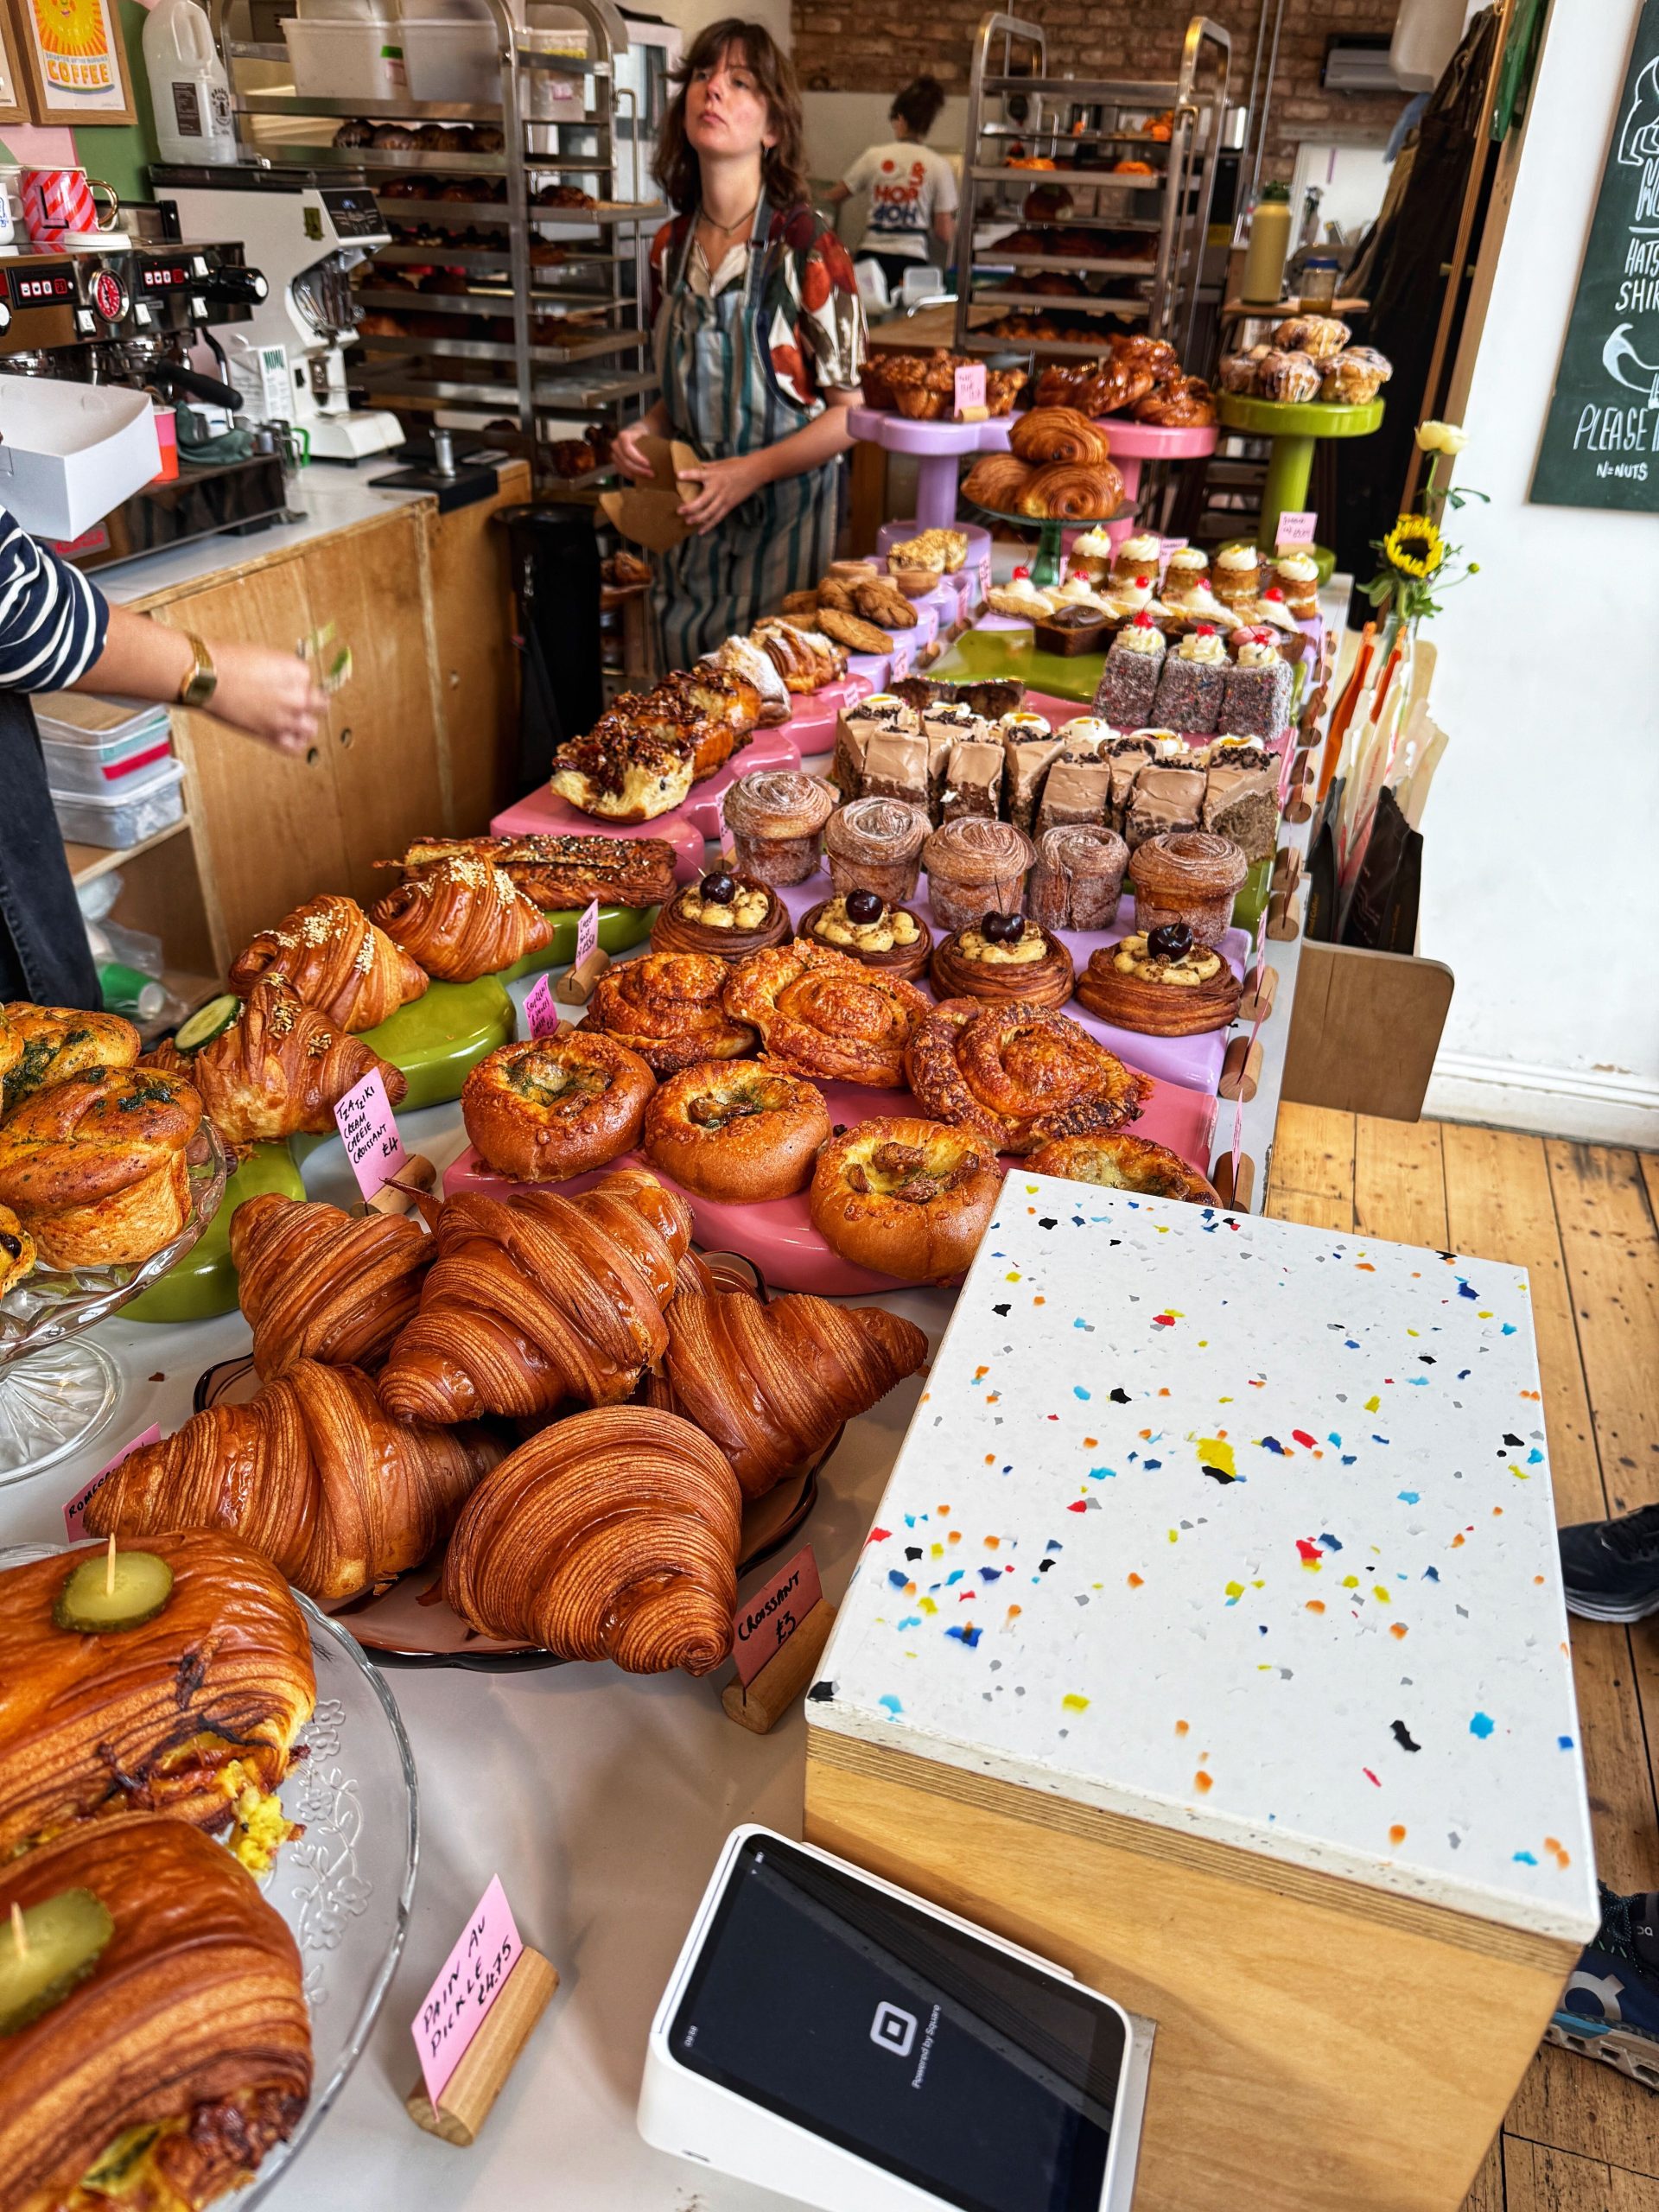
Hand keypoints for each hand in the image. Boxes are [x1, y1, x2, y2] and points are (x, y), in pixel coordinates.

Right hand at [207, 641, 329, 757]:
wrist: (207, 677)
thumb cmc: (228, 662)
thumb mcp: (265, 656)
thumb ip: (283, 672)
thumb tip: (288, 682)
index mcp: (298, 672)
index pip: (310, 680)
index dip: (297, 683)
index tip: (286, 684)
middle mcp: (298, 696)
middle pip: (320, 705)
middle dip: (309, 703)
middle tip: (294, 702)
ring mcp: (287, 718)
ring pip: (311, 728)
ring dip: (304, 724)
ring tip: (291, 720)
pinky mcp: (272, 735)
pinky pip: (296, 747)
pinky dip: (295, 743)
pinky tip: (288, 736)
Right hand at [612, 419, 662, 481]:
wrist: (641, 431)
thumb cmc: (648, 433)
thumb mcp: (650, 434)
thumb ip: (655, 443)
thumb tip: (671, 455)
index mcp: (624, 435)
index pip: (627, 449)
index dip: (637, 458)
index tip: (649, 464)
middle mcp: (616, 444)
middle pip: (625, 461)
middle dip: (638, 470)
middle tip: (652, 475)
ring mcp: (615, 453)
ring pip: (622, 468)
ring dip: (635, 475)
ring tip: (648, 478)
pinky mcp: (616, 462)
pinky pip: (621, 471)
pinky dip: (631, 476)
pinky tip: (642, 479)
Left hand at [676, 452, 769, 533]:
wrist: (755, 472)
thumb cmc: (737, 465)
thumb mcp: (721, 463)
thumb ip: (707, 466)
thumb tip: (694, 465)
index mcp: (714, 475)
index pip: (698, 474)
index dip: (688, 475)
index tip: (678, 475)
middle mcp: (718, 488)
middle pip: (702, 501)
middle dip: (690, 507)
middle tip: (679, 510)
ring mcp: (723, 499)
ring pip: (709, 512)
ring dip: (697, 518)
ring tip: (687, 521)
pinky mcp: (729, 506)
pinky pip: (717, 517)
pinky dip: (709, 525)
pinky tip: (701, 531)